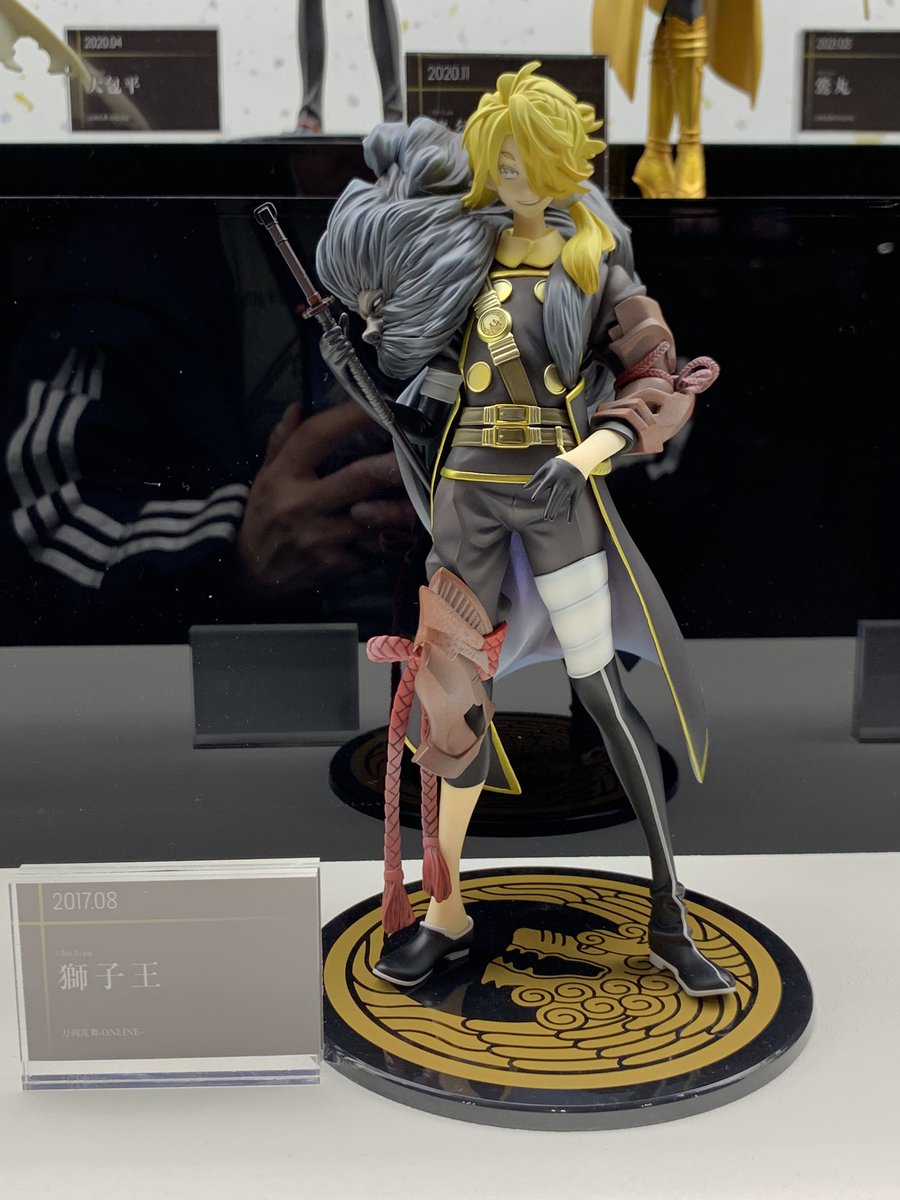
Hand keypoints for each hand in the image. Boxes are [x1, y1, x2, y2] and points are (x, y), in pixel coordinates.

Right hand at [237, 401, 413, 592]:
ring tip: (423, 497)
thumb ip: (282, 441)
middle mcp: (302, 504)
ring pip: (372, 519)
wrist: (251, 571)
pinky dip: (390, 541)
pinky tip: (405, 531)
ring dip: (400, 509)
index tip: (379, 403)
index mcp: (283, 475)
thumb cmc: (264, 515)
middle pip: (356, 479)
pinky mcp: (335, 565)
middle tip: (417, 452)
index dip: (349, 416)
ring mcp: (320, 537)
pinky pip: (371, 551)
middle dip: (390, 465)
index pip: (317, 436)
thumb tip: (298, 406)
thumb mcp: (265, 476)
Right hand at [319, 314, 354, 381]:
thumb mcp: (339, 339)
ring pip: (344, 347)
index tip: (339, 330)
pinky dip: (351, 353)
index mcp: (322, 344)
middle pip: (338, 340)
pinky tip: (350, 353)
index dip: (335, 331)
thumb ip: (342, 326)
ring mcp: (331, 360)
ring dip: (348, 346)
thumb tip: (344, 313)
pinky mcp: (338, 366)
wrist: (339, 371)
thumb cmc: (339, 351)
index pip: (327, 335)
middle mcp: (324, 352)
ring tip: (348, 347)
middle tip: (345, 341)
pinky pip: (348, 355)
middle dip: (344, 339)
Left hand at [527, 455, 586, 521]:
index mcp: (553, 475)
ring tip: (551, 518)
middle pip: (554, 496)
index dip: (538, 491)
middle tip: (545, 517)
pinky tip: (568, 520)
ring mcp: (570, 486)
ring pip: (562, 500)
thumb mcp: (546, 467)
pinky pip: (574, 502)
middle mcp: (561, 482)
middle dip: (550, 507)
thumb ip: (535, 478)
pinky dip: (571, 511)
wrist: (579, 460)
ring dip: (556, 509)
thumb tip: (525, 488)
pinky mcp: (577, 490)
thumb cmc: (559, 464)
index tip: (533, 498)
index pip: (544, 485)